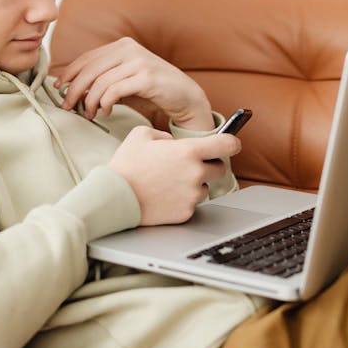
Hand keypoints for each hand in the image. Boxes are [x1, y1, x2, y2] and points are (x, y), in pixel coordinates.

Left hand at [54, 37, 214, 129]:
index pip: (87, 58)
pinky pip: (115, 90)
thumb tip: (72, 88)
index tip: (59, 87)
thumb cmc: (151, 90)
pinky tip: (104, 112)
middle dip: (74, 89)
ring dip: (89, 101)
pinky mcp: (146, 77)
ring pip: (100, 81)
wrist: (184, 96)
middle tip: (67, 106)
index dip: (70, 72)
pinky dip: (104, 103)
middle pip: (90, 69)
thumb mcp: (124, 80)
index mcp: (122, 45)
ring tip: (89, 113)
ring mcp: (138, 61)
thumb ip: (103, 79)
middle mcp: (129, 49)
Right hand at [108, 126, 241, 224]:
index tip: (232, 142)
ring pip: (205, 187)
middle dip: (209, 165)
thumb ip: (163, 134)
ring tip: (170, 182)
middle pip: (220, 168)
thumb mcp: (141, 134)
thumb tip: (172, 141)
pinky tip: (165, 195)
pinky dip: (183, 199)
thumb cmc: (126, 165)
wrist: (114, 197)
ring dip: (194, 184)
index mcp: (188, 151)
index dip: (232, 141)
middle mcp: (194, 173)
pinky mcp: (185, 213)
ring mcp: (191, 196)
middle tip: (190, 165)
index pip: (227, 144)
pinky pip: (192, 203)